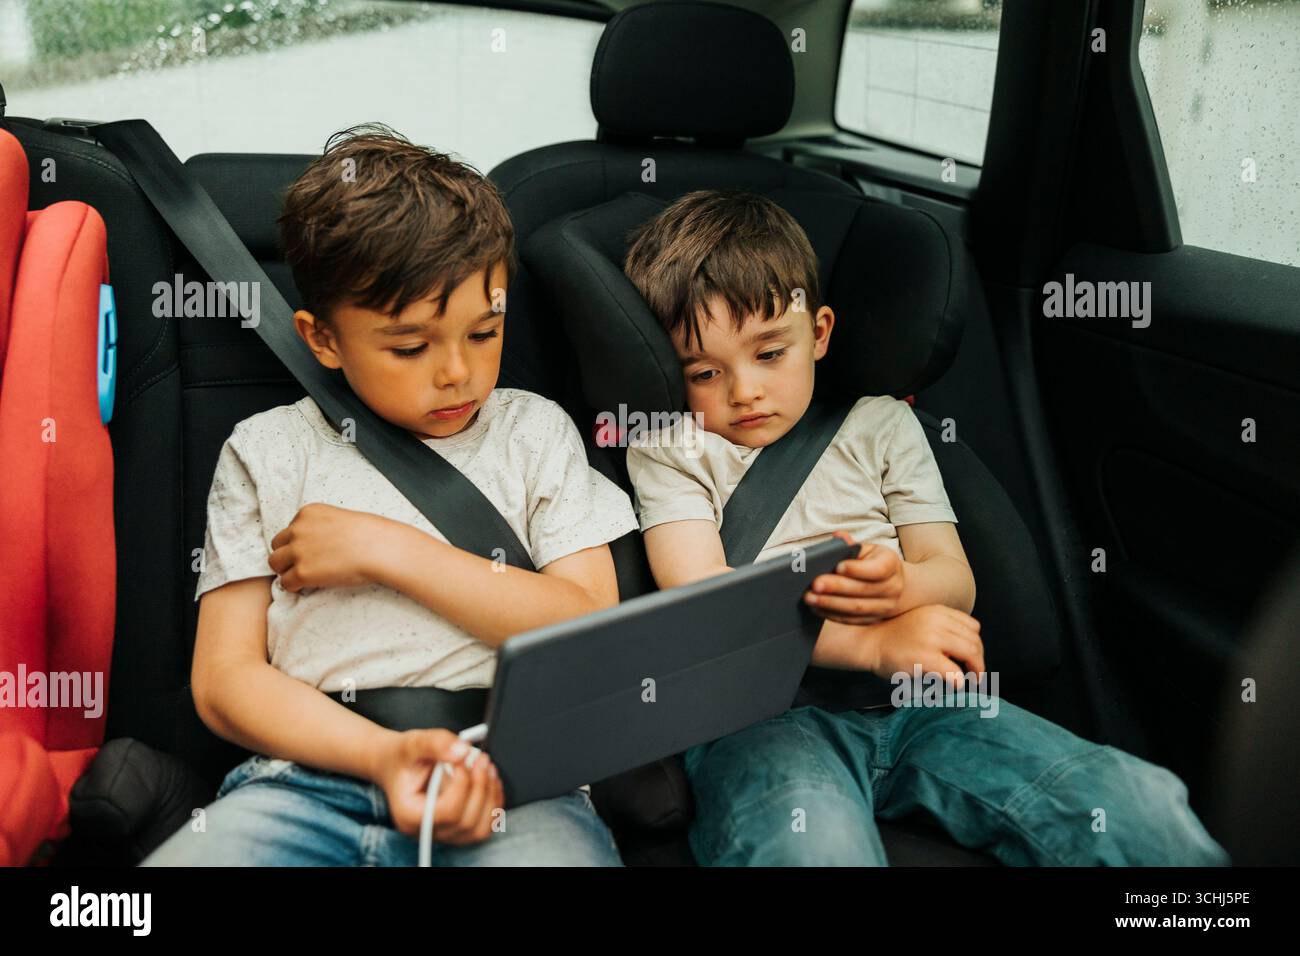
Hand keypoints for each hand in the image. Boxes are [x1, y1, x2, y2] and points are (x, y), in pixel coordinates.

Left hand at [268, 503, 391, 591]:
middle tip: (303, 565)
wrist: (378, 548)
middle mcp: (298, 529)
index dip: (299, 542)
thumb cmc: (368, 535)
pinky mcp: (302, 572)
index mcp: (307, 513)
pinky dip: (294, 586)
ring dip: (286, 570)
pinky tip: (307, 586)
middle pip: (277, 545)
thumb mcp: (339, 518)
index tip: (314, 550)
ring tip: (303, 576)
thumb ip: (321, 526)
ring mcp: (298, 551)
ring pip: (275, 563)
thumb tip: (314, 545)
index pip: (289, 529)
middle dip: (287, 555)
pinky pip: (285, 583)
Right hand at [371, 728, 503, 843]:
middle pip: (465, 822)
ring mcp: (443, 833)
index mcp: (409, 815)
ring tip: (487, 768)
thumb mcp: (414, 742)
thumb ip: (436, 743)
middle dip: (480, 787)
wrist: (397, 765)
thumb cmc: (403, 757)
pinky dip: (493, 803)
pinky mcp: (457, 829)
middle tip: (481, 758)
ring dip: (490, 796)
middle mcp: (426, 831)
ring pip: (479, 829)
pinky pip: (485, 826)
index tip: (463, 758)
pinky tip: (489, 780)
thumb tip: (463, 751)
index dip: (462, 785)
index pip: (446, 812)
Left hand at [803, 530, 906, 624]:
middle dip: (836, 588)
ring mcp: (885, 606)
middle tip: (815, 584)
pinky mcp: (873, 619)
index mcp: (891, 564)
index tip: (838, 567)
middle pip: (863, 590)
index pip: (877, 569)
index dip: (857, 569)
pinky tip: (817, 608)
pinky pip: (851, 619)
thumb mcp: (866, 549)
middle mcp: (893, 587)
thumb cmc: (872, 561)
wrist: (891, 583)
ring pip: (856, 608)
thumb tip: (838, 537)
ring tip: (810, 598)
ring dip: (830, 604)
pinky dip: (832, 614)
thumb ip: (851, 545)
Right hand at [868, 605, 984, 688]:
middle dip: (979, 661)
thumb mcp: (921, 621)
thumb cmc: (894, 638)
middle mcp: (937, 621)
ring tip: (968, 681)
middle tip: (975, 676)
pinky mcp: (925, 657)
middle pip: (974, 641)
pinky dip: (959, 682)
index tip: (970, 659)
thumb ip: (943, 627)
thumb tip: (970, 649)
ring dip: (975, 671)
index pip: (973, 626)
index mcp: (937, 611)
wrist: (869, 643)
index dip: (975, 644)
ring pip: (971, 654)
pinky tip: (953, 686)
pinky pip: (955, 673)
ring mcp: (931, 638)